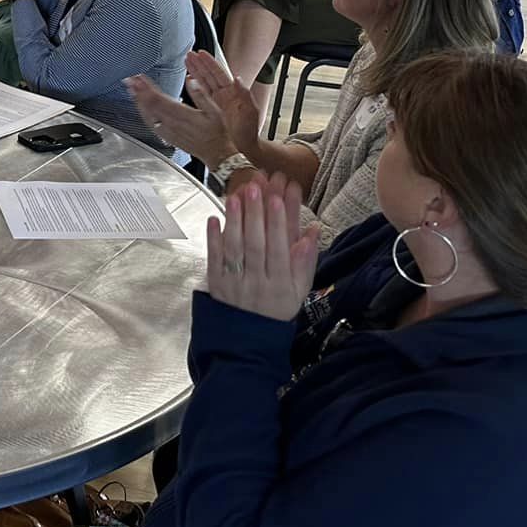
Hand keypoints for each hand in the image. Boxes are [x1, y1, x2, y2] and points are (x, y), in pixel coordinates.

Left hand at [125, 73, 236, 167]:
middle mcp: (173, 124)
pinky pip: (151, 125)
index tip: (139, 78)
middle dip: (138, 92)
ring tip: (131, 91)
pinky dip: (143, 114)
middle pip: (150, 106)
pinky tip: (140, 109)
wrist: (216, 153)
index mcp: (183, 115)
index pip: (160, 99)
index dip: (147, 88)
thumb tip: (191, 80)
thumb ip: (201, 95)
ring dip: (138, 102)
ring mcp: (169, 132)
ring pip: (148, 115)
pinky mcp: (167, 137)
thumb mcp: (214, 111)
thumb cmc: (216, 132)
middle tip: (129, 80)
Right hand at [183, 49, 264, 163]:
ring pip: (203, 83)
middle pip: (209, 76)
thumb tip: (238, 80)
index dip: (210, 63)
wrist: (244, 148)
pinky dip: (193, 86)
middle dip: (199, 64)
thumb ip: (245, 96)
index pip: (219, 74)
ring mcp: (216, 103)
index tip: (202, 54)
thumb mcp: (250, 113)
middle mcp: (224, 96)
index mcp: (233, 94)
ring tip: (187, 62)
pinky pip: (200, 95)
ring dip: (195, 72)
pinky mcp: (210, 110)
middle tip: (190, 55)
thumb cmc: (249, 133)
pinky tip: (188, 80)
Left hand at [205, 173, 320, 320]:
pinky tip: (214, 218)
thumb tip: (314, 231)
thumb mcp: (299, 290)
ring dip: (234, 221)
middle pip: (256, 244)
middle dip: (256, 214)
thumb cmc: (278, 308)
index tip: (278, 199)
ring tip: (235, 196)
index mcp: (281, 284)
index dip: (279, 224)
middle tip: (255, 187)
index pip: (280, 249)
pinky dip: (213, 238)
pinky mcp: (217, 283)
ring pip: (235, 249)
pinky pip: (214, 259)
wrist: (250, 338)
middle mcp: (258, 282)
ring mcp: (235, 282)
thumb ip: (306, 262)